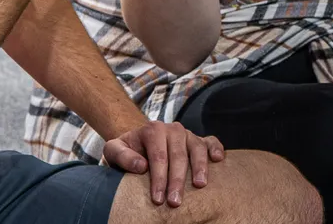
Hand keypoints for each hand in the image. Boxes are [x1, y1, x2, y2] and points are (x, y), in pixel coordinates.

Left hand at [103, 121, 226, 207]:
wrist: (137, 143)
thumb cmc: (126, 151)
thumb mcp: (114, 150)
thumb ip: (122, 156)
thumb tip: (141, 166)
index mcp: (153, 130)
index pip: (158, 156)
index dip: (159, 178)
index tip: (158, 198)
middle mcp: (172, 129)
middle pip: (178, 155)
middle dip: (177, 180)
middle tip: (175, 202)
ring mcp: (187, 133)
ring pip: (197, 148)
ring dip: (199, 167)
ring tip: (199, 186)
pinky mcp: (198, 139)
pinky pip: (211, 141)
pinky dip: (216, 148)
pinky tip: (218, 160)